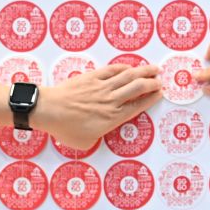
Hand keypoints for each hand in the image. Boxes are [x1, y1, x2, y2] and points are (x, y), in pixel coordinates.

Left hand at [32, 64, 160, 147]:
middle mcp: (111, 100)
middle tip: (160, 81)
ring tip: (154, 69)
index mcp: (112, 118)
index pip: (138, 106)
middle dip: (152, 83)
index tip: (160, 94)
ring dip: (143, 71)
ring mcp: (102, 87)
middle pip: (138, 88)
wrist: (48, 110)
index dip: (151, 99)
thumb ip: (99, 136)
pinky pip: (112, 70)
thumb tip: (101, 131)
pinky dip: (123, 67)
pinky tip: (129, 66)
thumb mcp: (86, 142)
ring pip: (128, 76)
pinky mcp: (92, 77)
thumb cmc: (64, 129)